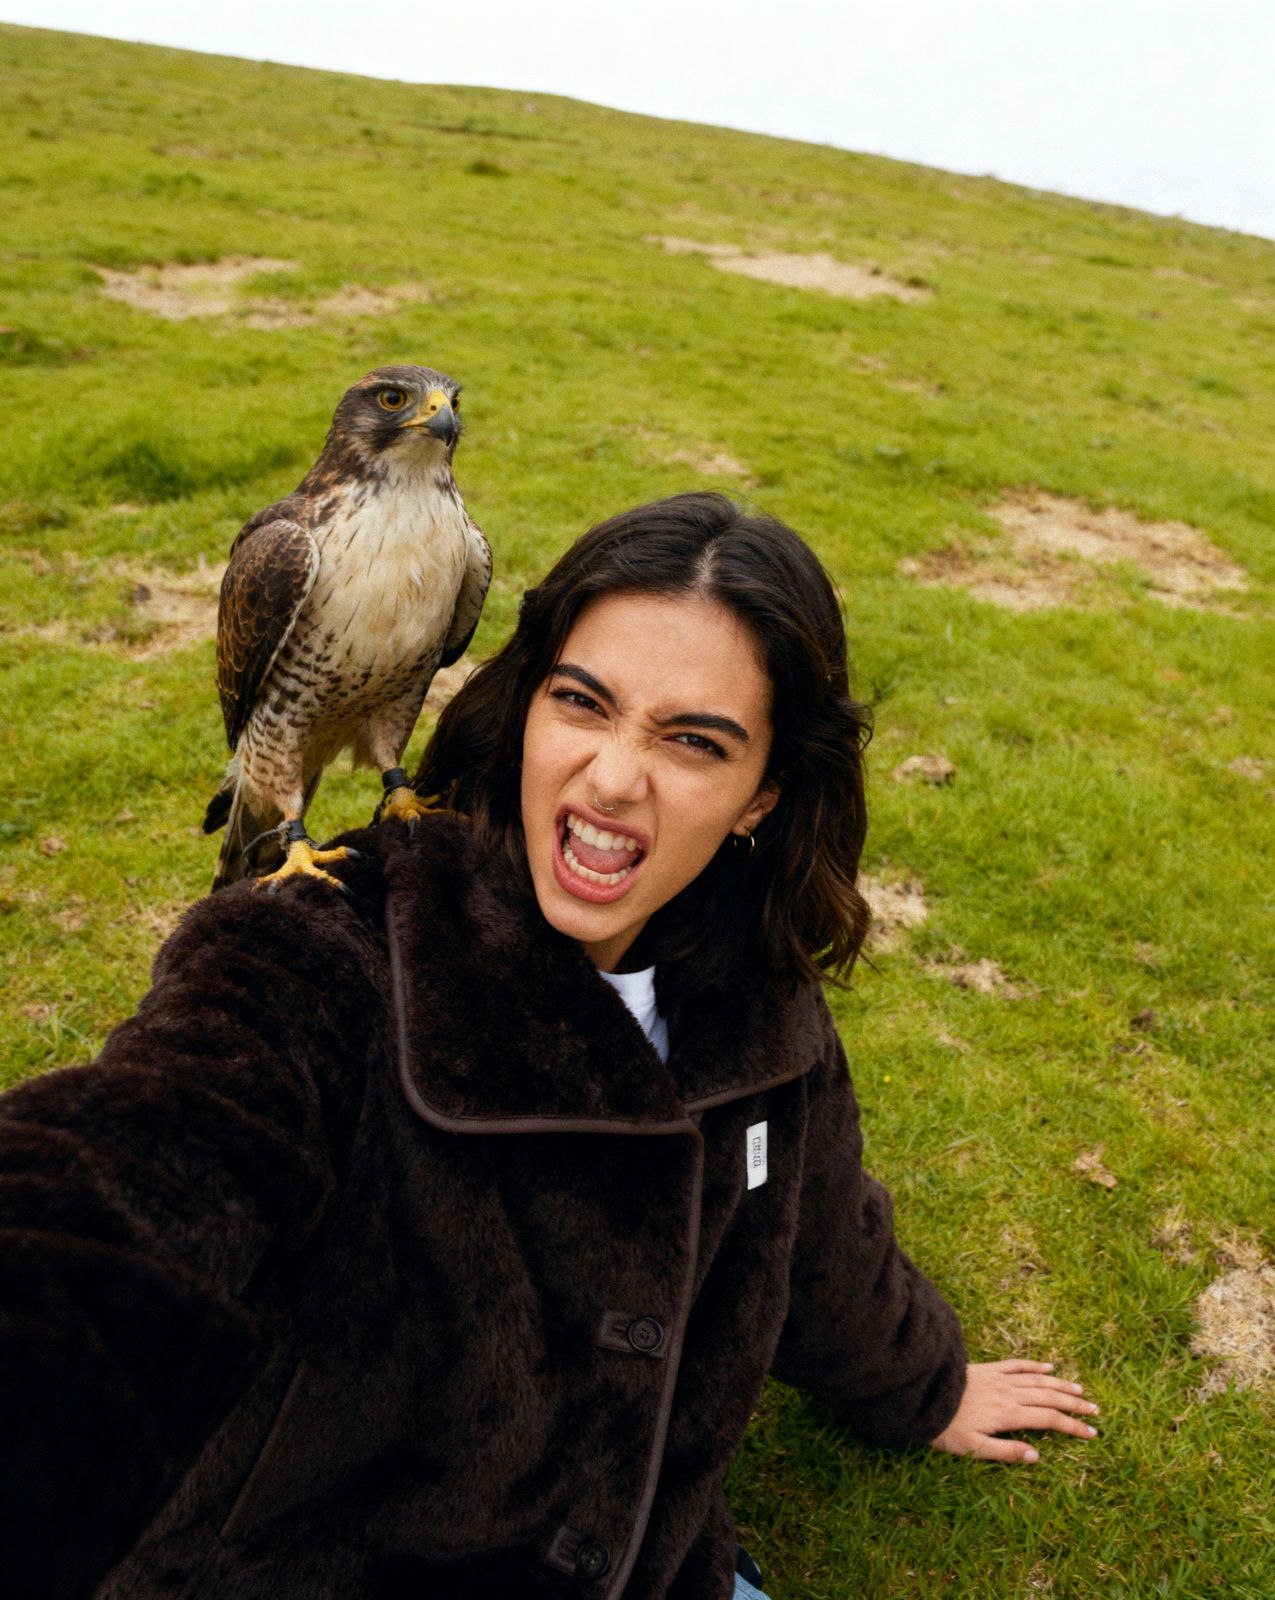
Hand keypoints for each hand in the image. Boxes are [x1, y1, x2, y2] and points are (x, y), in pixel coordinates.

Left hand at [930, 1360, 1099, 1463]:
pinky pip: (1016, 1365)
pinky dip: (1035, 1366)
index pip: (1049, 1420)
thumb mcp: (973, 1448)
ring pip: (1037, 1380)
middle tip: (1095, 1411)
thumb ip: (1006, 1452)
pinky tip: (1048, 1367)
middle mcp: (1008, 1393)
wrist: (922, 1393)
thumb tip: (1038, 1455)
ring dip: (1061, 1385)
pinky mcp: (988, 1369)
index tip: (1091, 1433)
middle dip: (1074, 1404)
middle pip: (1049, 1397)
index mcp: (1008, 1413)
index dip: (1072, 1426)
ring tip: (1080, 1391)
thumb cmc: (945, 1426)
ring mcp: (999, 1378)